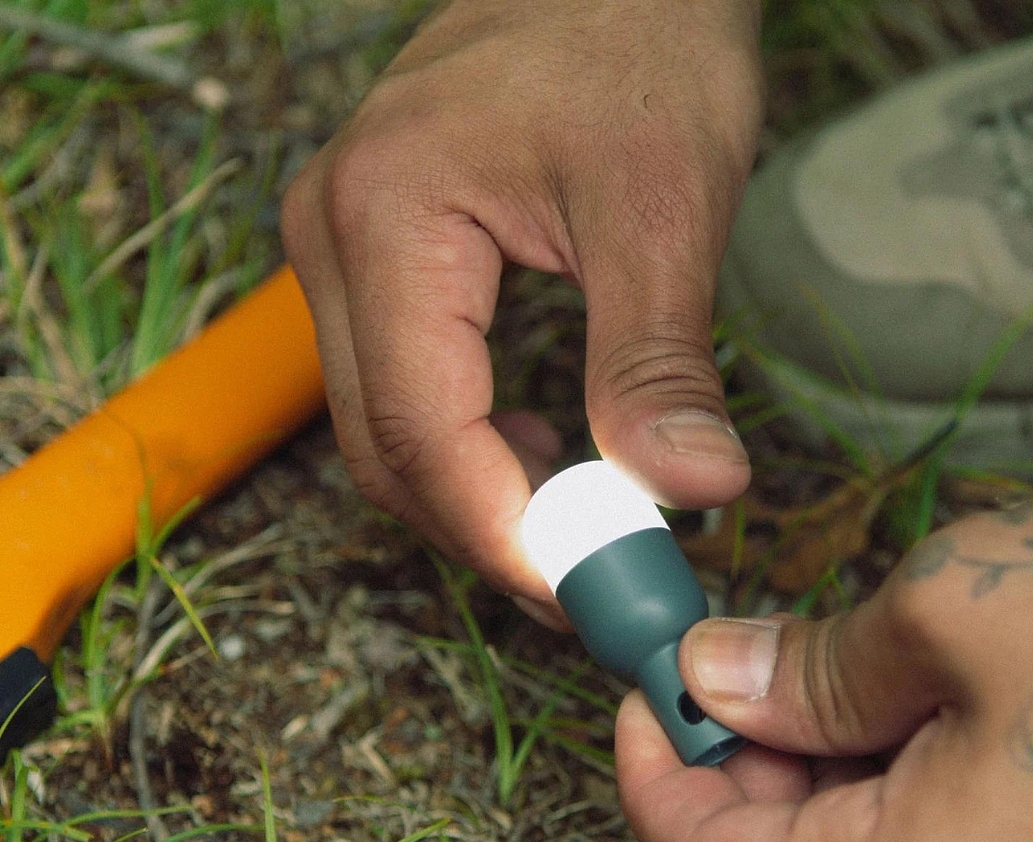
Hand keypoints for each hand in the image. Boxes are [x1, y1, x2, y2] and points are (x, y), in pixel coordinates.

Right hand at [282, 0, 761, 620]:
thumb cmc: (639, 44)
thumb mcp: (664, 208)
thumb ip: (660, 361)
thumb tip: (695, 492)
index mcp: (387, 219)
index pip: (419, 432)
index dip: (500, 533)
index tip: (586, 591)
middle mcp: (334, 238)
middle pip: (384, 450)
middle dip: (487, 534)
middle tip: (592, 583)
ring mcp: (341, 249)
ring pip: (383, 432)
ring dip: (475, 500)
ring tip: (578, 531)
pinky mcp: (373, 261)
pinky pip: (397, 390)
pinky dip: (467, 450)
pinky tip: (541, 454)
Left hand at [617, 486, 1032, 841]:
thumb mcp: (955, 606)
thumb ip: (806, 665)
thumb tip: (712, 679)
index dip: (652, 769)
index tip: (643, 687)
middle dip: (723, 775)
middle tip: (722, 666)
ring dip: (797, 791)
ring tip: (812, 679)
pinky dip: (868, 815)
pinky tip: (889, 723)